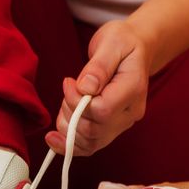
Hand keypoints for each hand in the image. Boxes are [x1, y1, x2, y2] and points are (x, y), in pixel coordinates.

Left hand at [46, 20, 151, 155]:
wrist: (135, 48)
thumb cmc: (123, 42)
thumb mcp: (112, 42)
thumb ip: (99, 66)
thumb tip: (85, 88)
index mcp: (134, 90)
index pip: (102, 110)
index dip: (77, 101)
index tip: (68, 82)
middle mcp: (130, 113)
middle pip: (93, 130)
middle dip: (70, 112)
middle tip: (68, 88)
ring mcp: (121, 124)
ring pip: (88, 141)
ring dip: (67, 125)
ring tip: (66, 101)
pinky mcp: (110, 128)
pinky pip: (89, 146)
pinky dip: (69, 145)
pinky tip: (53, 138)